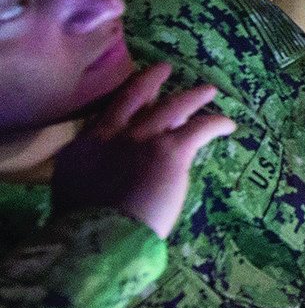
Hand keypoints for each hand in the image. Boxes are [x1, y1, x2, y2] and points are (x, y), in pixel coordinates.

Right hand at [49, 62, 234, 238]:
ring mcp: (142, 139)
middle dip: (150, 80)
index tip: (134, 95)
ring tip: (208, 90)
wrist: (100, 238)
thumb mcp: (73, 193)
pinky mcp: (170, 150)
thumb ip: (89, 176)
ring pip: (172, 106)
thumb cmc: (86, 228)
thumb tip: (104, 177)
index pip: (105, 115)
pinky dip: (216, 123)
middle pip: (134, 97)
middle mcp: (111, 136)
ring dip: (192, 96)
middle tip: (164, 68)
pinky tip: (228, 124)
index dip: (122, 102)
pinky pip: (200, 128)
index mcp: (83, 148)